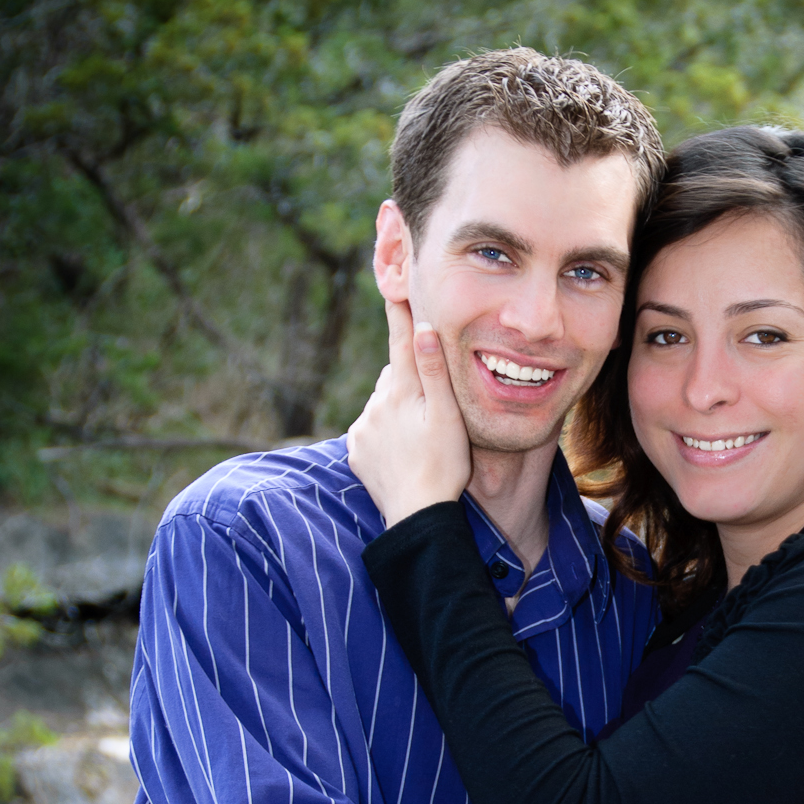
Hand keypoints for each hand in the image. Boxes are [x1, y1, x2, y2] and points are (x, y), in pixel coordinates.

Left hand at [346, 297, 471, 524]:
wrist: (416, 516)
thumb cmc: (443, 466)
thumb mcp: (449, 417)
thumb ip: (435, 372)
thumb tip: (423, 327)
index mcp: (401, 391)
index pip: (400, 341)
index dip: (400, 313)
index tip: (394, 287)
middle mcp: (376, 404)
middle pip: (393, 376)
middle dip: (407, 378)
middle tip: (430, 404)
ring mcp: (362, 428)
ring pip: (381, 404)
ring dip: (396, 410)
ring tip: (419, 436)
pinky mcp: (355, 450)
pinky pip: (370, 430)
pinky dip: (383, 434)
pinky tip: (401, 451)